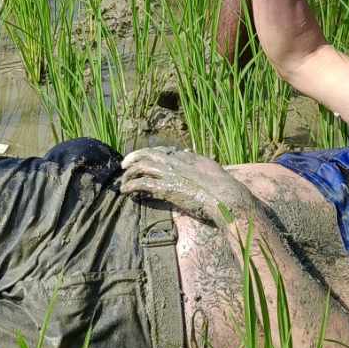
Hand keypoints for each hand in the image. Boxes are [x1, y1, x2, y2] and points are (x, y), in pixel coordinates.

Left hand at [117, 148, 250, 223]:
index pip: (161, 150)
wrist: (225, 197)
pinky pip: (142, 184)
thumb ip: (197, 160)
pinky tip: (126, 192)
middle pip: (147, 154)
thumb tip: (187, 153)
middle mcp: (175, 161)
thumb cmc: (222, 187)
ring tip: (123, 182)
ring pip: (141, 167)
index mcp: (186, 157)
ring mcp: (169, 174)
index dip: (148, 154)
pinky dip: (131, 186)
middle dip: (133, 158)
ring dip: (129, 174)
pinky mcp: (166, 188)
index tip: (141, 158)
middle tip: (124, 166)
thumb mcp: (210, 167)